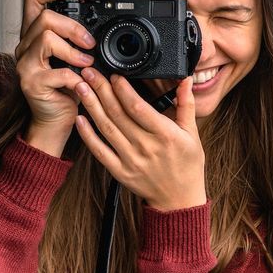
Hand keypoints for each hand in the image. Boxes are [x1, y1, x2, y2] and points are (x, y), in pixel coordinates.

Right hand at [13, 0, 96, 156]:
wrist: (55, 121)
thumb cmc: (67, 88)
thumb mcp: (75, 58)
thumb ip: (80, 38)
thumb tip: (99, 15)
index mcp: (35, 36)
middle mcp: (25, 47)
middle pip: (44, 18)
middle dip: (73, 27)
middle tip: (90, 43)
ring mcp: (25, 65)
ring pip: (46, 39)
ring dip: (73, 51)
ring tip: (87, 64)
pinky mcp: (31, 84)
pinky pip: (56, 72)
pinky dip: (75, 77)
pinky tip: (82, 84)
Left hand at [73, 69, 206, 210]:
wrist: (179, 199)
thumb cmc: (187, 165)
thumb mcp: (192, 133)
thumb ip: (186, 104)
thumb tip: (185, 80)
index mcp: (165, 135)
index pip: (139, 107)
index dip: (123, 90)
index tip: (114, 74)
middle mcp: (146, 147)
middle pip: (119, 114)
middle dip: (102, 90)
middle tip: (90, 72)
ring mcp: (131, 160)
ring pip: (107, 128)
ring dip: (92, 106)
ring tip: (81, 87)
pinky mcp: (120, 172)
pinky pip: (100, 151)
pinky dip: (88, 135)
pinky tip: (80, 119)